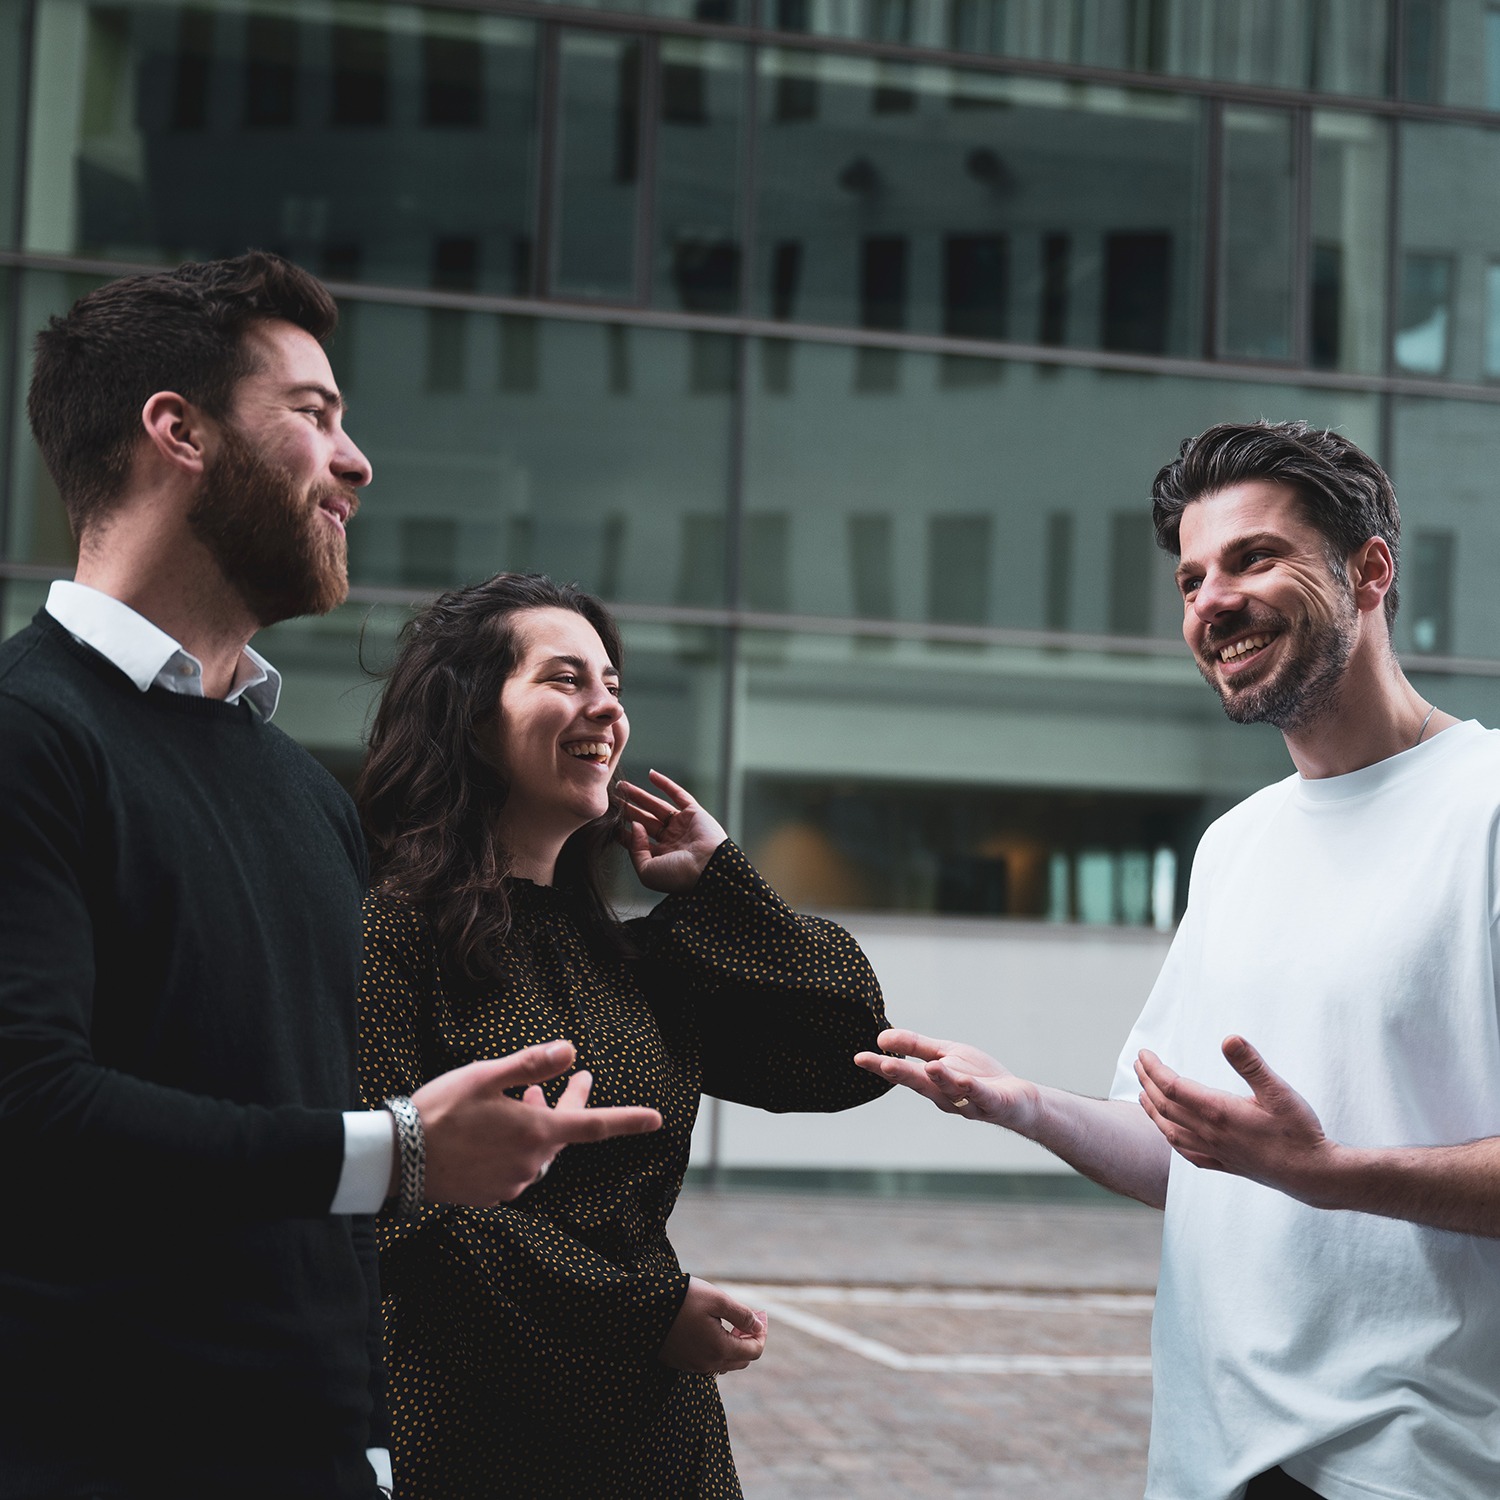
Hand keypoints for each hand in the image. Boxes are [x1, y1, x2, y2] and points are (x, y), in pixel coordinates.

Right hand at [407, 1041, 661, 1205]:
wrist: (396, 1159)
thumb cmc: (441, 1110)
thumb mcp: (487, 1076)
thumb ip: (533, 1065)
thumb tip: (572, 1052)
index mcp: (536, 1134)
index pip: (594, 1127)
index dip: (628, 1120)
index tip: (657, 1120)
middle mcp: (530, 1164)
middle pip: (562, 1134)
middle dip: (570, 1105)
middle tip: (578, 1079)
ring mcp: (509, 1183)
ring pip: (537, 1149)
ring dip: (538, 1123)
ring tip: (527, 1096)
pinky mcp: (489, 1194)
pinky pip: (514, 1166)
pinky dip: (516, 1144)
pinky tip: (497, 1128)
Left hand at [616, 770, 726, 893]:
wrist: (709, 869)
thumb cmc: (678, 876)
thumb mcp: (647, 871)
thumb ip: (635, 850)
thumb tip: (634, 826)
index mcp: (661, 857)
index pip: (637, 841)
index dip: (622, 830)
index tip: (607, 820)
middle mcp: (671, 841)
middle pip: (644, 821)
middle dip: (627, 810)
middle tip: (612, 799)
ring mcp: (683, 826)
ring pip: (657, 806)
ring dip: (639, 795)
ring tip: (622, 786)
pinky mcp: (694, 813)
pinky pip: (678, 795)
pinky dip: (665, 784)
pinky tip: (651, 774)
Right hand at [658, 1276, 767, 1374]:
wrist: (644, 1306)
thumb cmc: (683, 1298)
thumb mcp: (717, 1299)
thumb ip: (741, 1315)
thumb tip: (758, 1327)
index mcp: (720, 1349)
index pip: (754, 1351)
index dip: (763, 1333)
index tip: (761, 1314)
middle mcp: (707, 1364)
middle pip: (742, 1360)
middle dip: (750, 1340)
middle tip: (750, 1318)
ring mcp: (692, 1366)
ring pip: (724, 1363)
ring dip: (734, 1345)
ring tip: (733, 1322)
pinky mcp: (680, 1362)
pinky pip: (707, 1362)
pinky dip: (718, 1349)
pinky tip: (713, 1329)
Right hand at [854, 1028, 1039, 1132]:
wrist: (1018, 1099)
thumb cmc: (978, 1076)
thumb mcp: (944, 1054)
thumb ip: (915, 1046)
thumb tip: (880, 1036)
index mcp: (931, 1083)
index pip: (902, 1073)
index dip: (880, 1066)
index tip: (858, 1057)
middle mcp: (944, 1095)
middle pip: (921, 1083)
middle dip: (901, 1074)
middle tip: (880, 1063)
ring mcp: (968, 1101)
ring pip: (951, 1090)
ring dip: (940, 1079)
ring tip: (929, 1066)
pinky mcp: (992, 1102)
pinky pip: (980, 1095)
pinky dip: (972, 1088)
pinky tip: (964, 1079)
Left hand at [1135, 1037, 1336, 1200]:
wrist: (1315, 1176)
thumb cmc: (1299, 1132)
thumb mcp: (1279, 1092)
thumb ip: (1252, 1065)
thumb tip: (1229, 1038)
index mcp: (1219, 1112)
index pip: (1173, 1087)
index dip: (1154, 1069)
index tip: (1144, 1053)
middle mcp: (1211, 1134)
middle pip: (1166, 1107)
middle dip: (1147, 1083)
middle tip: (1138, 1065)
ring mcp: (1216, 1152)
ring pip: (1171, 1132)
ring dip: (1152, 1111)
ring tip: (1142, 1095)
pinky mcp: (1227, 1166)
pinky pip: (1188, 1154)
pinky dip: (1171, 1140)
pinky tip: (1170, 1136)